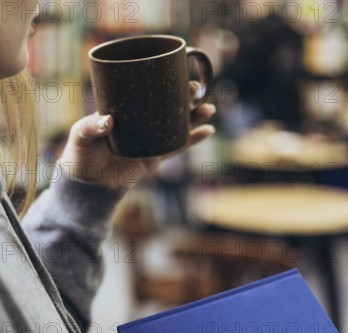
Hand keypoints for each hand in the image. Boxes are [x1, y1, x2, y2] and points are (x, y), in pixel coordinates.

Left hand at [58, 82, 215, 189]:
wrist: (88, 184)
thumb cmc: (81, 155)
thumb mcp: (81, 136)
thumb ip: (91, 127)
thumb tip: (108, 121)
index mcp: (125, 110)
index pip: (147, 92)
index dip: (164, 83)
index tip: (178, 74)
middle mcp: (141, 122)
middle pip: (168, 106)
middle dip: (186, 97)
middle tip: (196, 89)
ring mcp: (150, 139)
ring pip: (177, 125)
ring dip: (195, 116)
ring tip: (208, 109)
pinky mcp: (155, 157)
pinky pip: (177, 147)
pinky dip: (193, 140)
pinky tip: (208, 131)